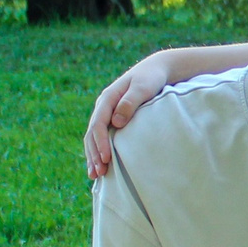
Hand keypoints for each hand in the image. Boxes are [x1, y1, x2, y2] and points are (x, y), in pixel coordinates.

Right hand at [86, 59, 167, 179]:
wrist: (155, 71)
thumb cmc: (151, 79)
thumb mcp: (143, 88)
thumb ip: (130, 103)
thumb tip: (116, 122)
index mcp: (108, 98)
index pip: (98, 124)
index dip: (101, 143)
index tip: (106, 159)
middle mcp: (103, 107)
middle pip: (92, 134)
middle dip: (94, 154)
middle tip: (99, 173)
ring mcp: (106, 114)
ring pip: (93, 138)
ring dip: (93, 156)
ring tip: (95, 176)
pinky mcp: (112, 120)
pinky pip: (101, 138)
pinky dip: (98, 152)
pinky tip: (100, 167)